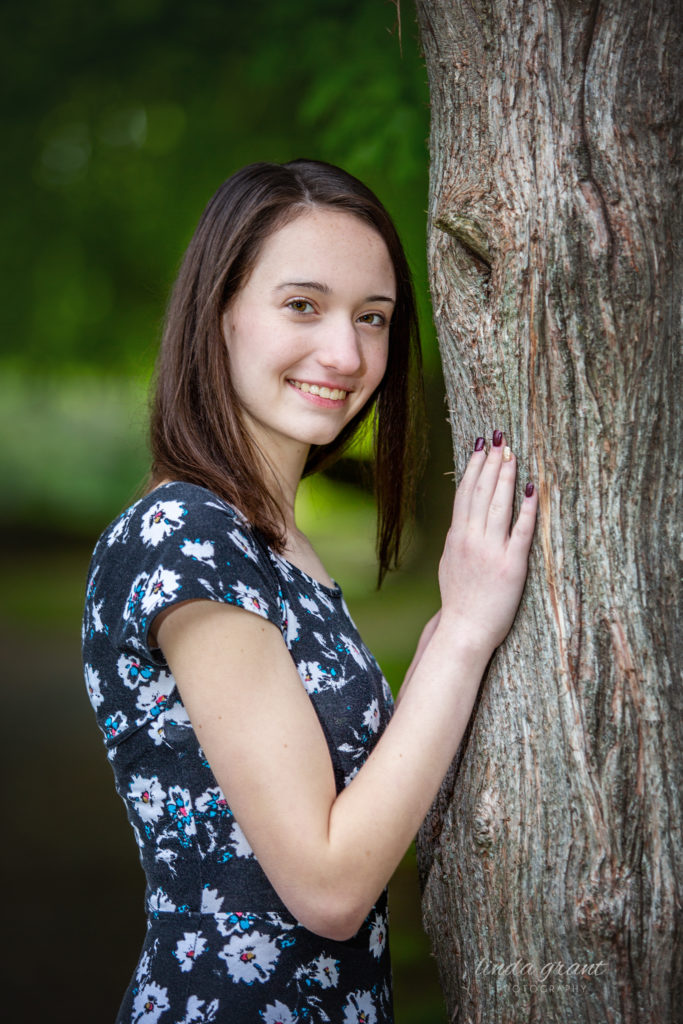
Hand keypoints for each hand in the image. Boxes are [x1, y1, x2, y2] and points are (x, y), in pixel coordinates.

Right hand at [437, 432, 537, 654]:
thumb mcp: (449, 564)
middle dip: (491, 462)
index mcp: (457, 537)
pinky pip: (521, 531)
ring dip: (506, 476)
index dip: (473, 467)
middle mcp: (472, 539)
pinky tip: (531, 489)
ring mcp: (491, 551)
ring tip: (512, 453)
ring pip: (499, 504)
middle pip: (481, 492)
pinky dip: (526, 508)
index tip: (480, 446)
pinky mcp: (512, 565)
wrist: (464, 630)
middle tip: (499, 438)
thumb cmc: (459, 601)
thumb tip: (462, 521)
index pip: (464, 493)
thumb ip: (458, 540)